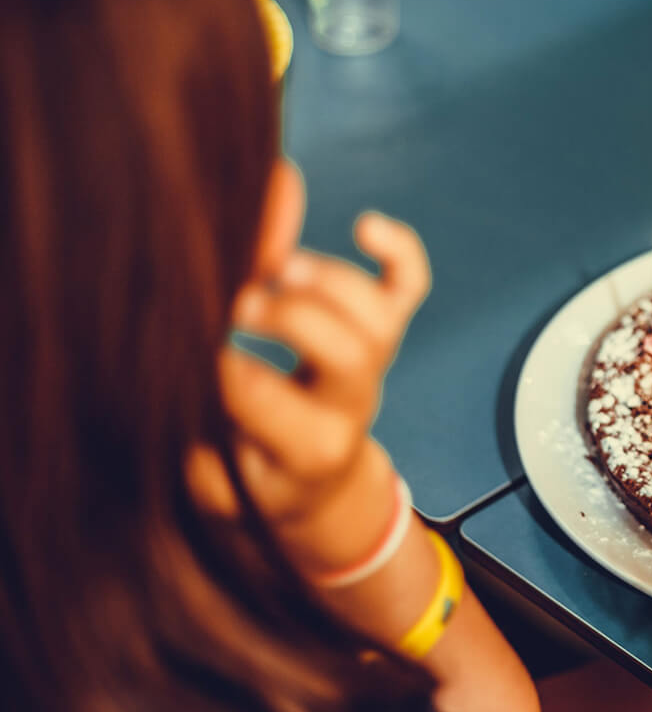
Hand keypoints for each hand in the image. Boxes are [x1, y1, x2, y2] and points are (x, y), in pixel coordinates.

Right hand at [193, 213, 430, 530]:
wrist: (315, 484)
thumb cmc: (251, 477)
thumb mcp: (216, 476)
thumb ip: (200, 435)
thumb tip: (181, 371)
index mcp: (306, 452)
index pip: (268, 401)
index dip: (225, 367)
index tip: (192, 350)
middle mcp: (349, 407)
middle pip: (349, 356)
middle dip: (293, 319)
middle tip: (240, 304)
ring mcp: (372, 367)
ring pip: (379, 318)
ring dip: (333, 282)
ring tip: (279, 267)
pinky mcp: (383, 333)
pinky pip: (409, 287)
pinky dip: (400, 250)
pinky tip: (364, 226)